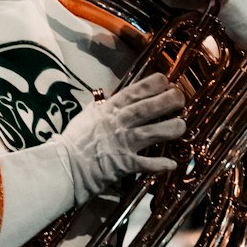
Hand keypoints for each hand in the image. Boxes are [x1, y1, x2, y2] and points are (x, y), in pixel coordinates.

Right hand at [59, 71, 185, 201]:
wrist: (65, 165)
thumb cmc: (73, 140)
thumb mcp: (86, 116)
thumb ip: (100, 107)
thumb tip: (105, 100)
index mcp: (110, 109)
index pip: (136, 91)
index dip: (154, 84)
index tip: (166, 81)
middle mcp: (120, 122)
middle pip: (150, 108)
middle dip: (169, 100)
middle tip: (181, 98)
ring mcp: (124, 142)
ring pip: (154, 132)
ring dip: (171, 128)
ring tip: (182, 126)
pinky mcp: (125, 163)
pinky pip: (148, 164)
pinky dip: (161, 165)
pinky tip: (172, 164)